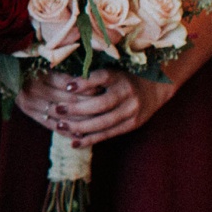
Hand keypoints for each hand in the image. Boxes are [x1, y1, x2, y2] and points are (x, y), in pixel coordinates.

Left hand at [15, 69, 173, 147]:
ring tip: (60, 126)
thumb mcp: (111, 68)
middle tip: (56, 109)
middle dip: (77, 108)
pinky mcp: (132, 124)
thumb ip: (91, 75)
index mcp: (120, 76)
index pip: (103, 77)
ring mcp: (131, 110)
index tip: (67, 86)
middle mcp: (127, 93)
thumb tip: (61, 80)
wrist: (154, 88)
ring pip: (104, 122)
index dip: (85, 82)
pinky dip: (91, 139)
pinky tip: (74, 142)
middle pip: (101, 103)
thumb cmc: (122, 76)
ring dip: (80, 127)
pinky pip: (109, 134)